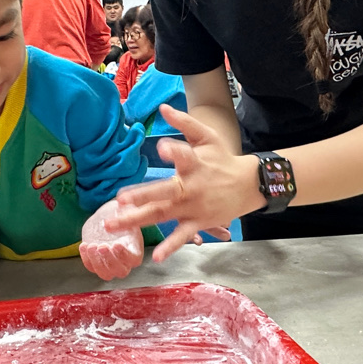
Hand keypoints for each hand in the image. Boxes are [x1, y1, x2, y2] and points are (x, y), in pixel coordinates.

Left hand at [79, 200, 143, 280]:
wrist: (108, 218)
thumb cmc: (120, 215)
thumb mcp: (126, 211)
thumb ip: (127, 213)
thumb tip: (123, 206)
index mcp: (135, 251)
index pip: (133, 260)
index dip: (124, 255)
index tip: (116, 244)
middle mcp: (125, 262)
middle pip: (120, 271)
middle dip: (109, 259)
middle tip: (102, 246)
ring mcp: (110, 265)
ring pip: (105, 274)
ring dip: (96, 262)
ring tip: (91, 246)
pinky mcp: (97, 263)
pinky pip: (91, 267)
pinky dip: (86, 258)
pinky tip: (84, 246)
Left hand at [107, 104, 259, 262]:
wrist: (249, 185)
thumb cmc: (222, 159)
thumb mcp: (207, 137)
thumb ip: (184, 122)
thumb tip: (163, 107)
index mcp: (194, 163)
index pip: (183, 155)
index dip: (173, 150)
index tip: (161, 146)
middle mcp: (191, 186)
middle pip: (164, 192)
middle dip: (142, 196)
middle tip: (120, 200)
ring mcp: (193, 207)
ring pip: (163, 214)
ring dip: (138, 220)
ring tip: (114, 225)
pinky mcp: (198, 222)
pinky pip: (182, 236)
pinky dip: (171, 246)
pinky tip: (157, 256)